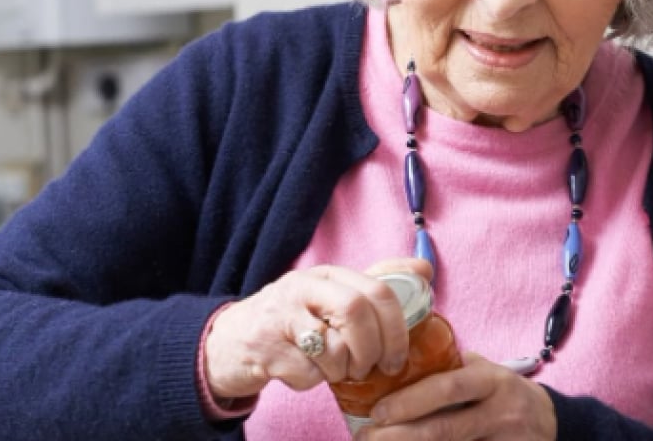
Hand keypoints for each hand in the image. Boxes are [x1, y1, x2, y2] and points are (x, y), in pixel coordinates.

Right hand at [203, 258, 431, 400]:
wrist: (228, 342)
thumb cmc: (291, 321)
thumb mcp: (330, 295)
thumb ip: (375, 282)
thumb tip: (424, 269)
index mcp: (326, 275)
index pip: (378, 289)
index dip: (398, 327)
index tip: (399, 356)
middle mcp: (302, 289)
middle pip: (357, 312)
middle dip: (373, 349)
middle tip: (372, 368)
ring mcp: (281, 318)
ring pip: (334, 348)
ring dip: (343, 370)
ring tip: (334, 370)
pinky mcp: (265, 349)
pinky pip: (308, 374)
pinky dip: (314, 382)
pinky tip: (305, 374)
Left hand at [359, 352, 556, 440]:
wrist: (553, 423)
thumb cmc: (508, 394)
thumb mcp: (491, 372)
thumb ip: (455, 366)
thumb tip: (404, 353)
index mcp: (493, 381)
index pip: (449, 388)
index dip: (411, 400)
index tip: (377, 410)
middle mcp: (500, 412)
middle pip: (445, 429)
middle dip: (401, 436)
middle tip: (368, 437)